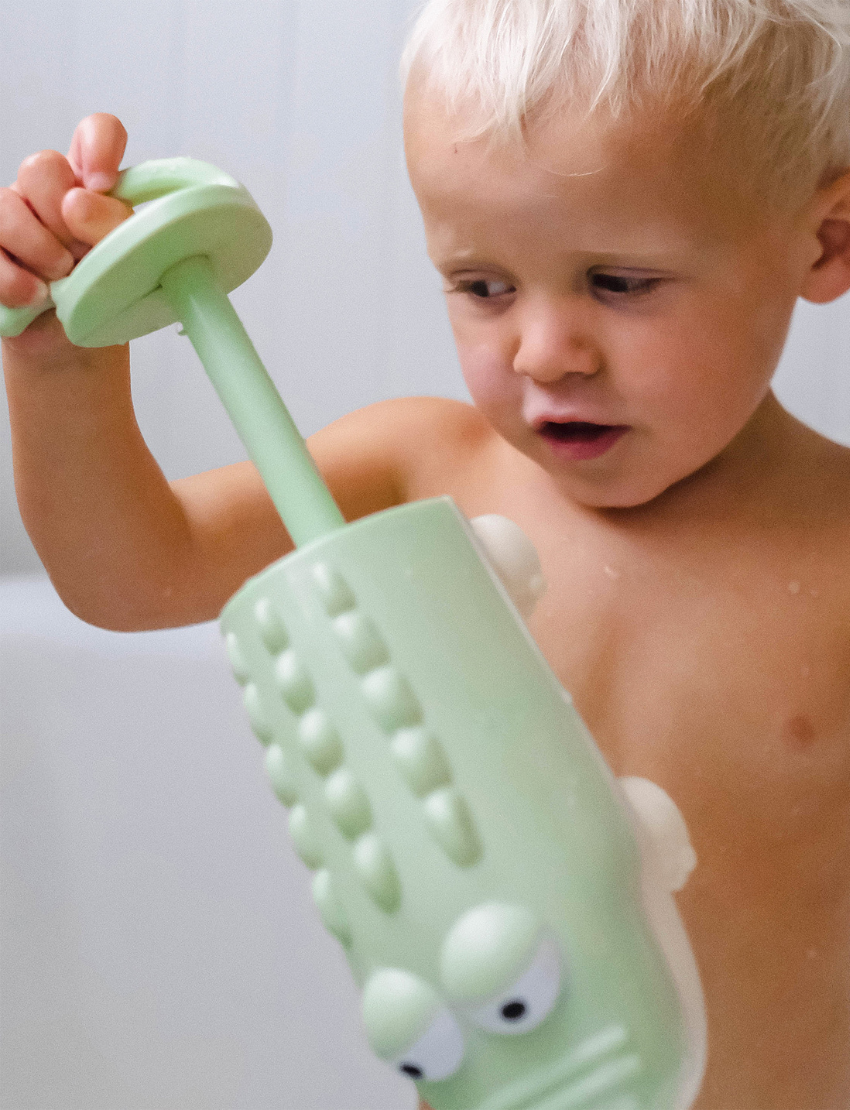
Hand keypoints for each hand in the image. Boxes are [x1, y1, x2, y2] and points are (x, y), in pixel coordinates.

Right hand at [0, 114, 132, 312]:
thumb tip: (80, 202)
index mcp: (94, 186)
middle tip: (80, 254)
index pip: (97, 134)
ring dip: (37, 246)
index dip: (98, 146)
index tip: (103, 185)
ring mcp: (13, 216)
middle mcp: (50, 192)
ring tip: (60, 279)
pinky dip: (12, 277)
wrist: (76, 346)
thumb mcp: (130, 265)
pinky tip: (34, 297)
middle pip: (42, 166)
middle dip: (61, 213)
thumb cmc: (110, 298)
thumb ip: (116, 228)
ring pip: (5, 203)